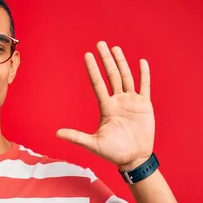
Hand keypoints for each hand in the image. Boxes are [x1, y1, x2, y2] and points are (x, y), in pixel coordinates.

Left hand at [56, 41, 153, 170]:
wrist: (133, 159)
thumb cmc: (113, 153)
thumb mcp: (93, 144)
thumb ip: (76, 136)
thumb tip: (57, 133)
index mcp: (106, 107)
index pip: (98, 83)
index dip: (92, 69)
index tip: (87, 55)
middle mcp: (118, 101)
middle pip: (111, 75)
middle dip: (105, 59)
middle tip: (100, 43)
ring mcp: (132, 101)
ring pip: (126, 77)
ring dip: (121, 62)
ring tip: (115, 48)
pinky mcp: (145, 105)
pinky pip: (144, 86)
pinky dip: (144, 74)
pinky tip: (141, 62)